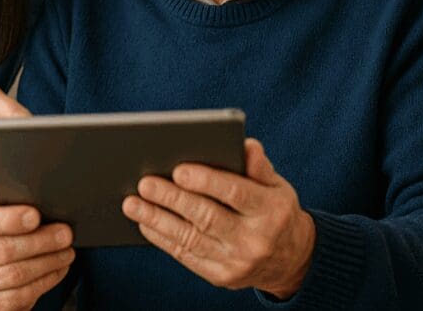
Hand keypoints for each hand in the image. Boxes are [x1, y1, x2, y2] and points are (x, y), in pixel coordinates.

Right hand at [0, 176, 74, 310]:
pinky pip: (21, 295)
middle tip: (66, 234)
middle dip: (40, 242)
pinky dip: (45, 281)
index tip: (36, 216)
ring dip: (48, 262)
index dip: (9, 220)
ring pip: (15, 275)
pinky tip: (59, 268)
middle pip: (4, 251)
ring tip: (68, 251)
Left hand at [122, 138, 315, 298]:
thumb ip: (260, 166)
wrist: (290, 260)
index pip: (235, 193)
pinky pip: (186, 256)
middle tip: (145, 183)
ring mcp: (236, 262)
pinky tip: (145, 222)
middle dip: (173, 199)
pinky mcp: (220, 277)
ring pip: (190, 238)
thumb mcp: (277, 186)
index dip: (206, 181)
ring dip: (157, 220)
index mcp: (270, 211)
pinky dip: (162, 239)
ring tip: (132, 203)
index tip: (178, 170)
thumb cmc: (275, 212)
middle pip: (207, 217)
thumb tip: (247, 145)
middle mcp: (254, 240)